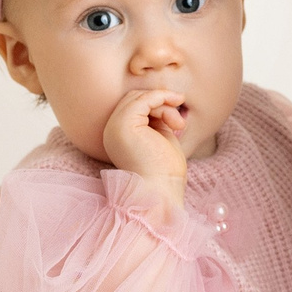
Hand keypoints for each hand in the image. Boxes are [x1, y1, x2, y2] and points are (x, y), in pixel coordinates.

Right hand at [101, 87, 191, 208]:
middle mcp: (111, 130)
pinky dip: (162, 100)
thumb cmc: (164, 172)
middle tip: (179, 123)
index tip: (177, 120)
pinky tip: (175, 112)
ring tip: (178, 125)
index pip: (134, 107)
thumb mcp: (161, 138)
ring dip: (164, 105)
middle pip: (135, 98)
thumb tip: (167, 99)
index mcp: (118, 135)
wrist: (161, 193)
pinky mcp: (123, 125)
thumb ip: (158, 119)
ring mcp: (114, 127)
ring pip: (139, 97)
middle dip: (161, 104)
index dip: (157, 107)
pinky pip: (144, 100)